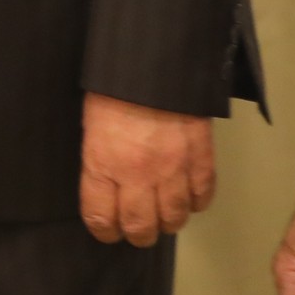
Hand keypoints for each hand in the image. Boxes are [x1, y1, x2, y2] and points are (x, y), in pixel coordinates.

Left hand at [78, 93, 213, 247]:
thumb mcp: (91, 125)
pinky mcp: (200, 157)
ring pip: (175, 218)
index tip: (106, 229)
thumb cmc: (115, 86)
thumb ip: (99, 160)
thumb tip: (105, 186)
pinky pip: (202, 196)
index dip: (103, 230)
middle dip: (138, 234)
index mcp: (102, 164)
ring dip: (169, 221)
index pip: (100, 218)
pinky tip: (189, 196)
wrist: (153, 61)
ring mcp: (172, 168)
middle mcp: (137, 174)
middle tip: (139, 228)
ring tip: (164, 215)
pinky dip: (196, 202)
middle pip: (141, 228)